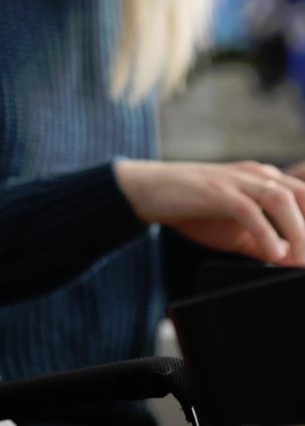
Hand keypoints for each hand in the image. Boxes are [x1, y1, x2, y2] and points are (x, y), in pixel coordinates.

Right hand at [115, 159, 304, 264]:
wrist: (146, 191)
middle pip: (302, 195)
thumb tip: (291, 261)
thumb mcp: (234, 231)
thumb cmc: (190, 209)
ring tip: (298, 261)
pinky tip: (273, 254)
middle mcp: (255, 174)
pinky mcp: (216, 191)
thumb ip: (263, 243)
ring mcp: (235, 180)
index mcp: (264, 179)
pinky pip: (249, 210)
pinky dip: (267, 234)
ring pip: (282, 199)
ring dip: (298, 232)